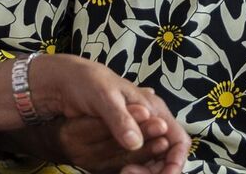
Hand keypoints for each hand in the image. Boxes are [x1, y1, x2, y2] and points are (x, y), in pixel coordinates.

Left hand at [49, 95, 186, 173]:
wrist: (67, 81)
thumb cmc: (89, 82)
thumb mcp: (105, 97)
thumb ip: (121, 119)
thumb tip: (135, 143)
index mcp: (154, 109)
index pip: (178, 140)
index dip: (175, 161)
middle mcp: (149, 122)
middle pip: (166, 155)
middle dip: (155, 169)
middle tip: (130, 172)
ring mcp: (136, 132)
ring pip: (150, 160)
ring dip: (142, 170)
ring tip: (124, 171)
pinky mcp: (121, 140)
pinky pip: (133, 160)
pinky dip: (131, 167)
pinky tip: (120, 169)